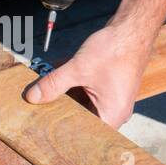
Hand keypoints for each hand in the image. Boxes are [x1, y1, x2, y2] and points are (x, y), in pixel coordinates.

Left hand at [23, 22, 151, 128]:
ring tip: (46, 92)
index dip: (64, 134)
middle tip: (40, 111)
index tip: (46, 130)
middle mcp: (115, 111)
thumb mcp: (78, 69)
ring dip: (67, 98)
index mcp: (112, 115)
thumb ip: (53, 84)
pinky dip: (75, 87)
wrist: (133, 28)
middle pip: (83, 120)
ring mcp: (113, 99)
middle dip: (62, 112)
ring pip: (84, 106)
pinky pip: (88, 94)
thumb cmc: (115, 50)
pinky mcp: (110, 87)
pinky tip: (59, 78)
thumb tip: (32, 97)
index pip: (85, 136)